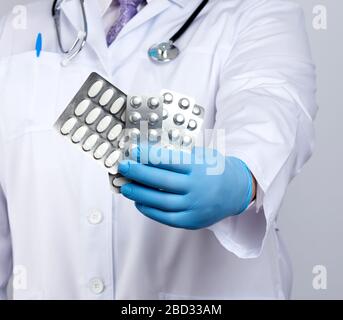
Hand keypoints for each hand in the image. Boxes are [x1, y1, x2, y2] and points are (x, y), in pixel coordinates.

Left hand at [118, 145, 253, 229]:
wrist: (236, 191)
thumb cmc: (215, 170)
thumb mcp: (202, 157)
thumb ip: (179, 157)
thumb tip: (149, 156)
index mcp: (198, 168)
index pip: (168, 161)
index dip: (148, 156)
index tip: (133, 152)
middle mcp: (196, 188)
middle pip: (161, 181)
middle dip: (138, 173)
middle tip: (123, 167)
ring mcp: (194, 206)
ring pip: (161, 201)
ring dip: (139, 193)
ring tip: (125, 186)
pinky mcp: (192, 221)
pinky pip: (166, 217)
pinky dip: (150, 210)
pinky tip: (139, 202)